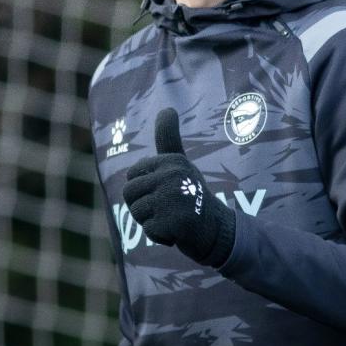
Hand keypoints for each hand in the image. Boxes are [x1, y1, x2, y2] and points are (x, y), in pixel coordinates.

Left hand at [123, 108, 235, 266]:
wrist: (217, 228)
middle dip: (143, 207)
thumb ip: (169, 138)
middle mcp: (173, 175)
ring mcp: (173, 197)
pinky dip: (161, 236)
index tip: (164, 191)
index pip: (131, 176)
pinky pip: (148, 230)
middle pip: (129, 194)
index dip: (143, 189)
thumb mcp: (180, 163)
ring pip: (136, 213)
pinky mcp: (174, 220)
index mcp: (171, 160)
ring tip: (172, 217)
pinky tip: (178, 231)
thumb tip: (167, 108)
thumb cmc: (192, 194)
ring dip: (151, 222)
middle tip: (167, 207)